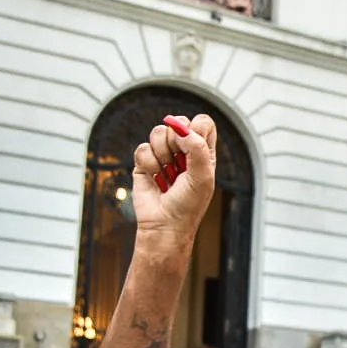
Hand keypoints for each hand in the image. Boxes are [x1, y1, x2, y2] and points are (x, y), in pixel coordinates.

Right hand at [132, 114, 216, 250]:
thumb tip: (180, 127)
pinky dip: (149, 165)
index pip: (202, 122)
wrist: (164, 225)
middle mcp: (184, 149)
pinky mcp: (144, 161)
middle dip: (177, 143)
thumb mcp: (203, 177)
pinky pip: (142, 147)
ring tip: (168, 176)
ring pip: (158, 132)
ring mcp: (164, 154)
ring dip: (163, 156)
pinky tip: (156, 179)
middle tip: (180, 165)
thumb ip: (197, 147)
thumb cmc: (188, 205)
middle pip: (179, 122)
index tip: (192, 146)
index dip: (196, 127)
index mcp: (204, 151)